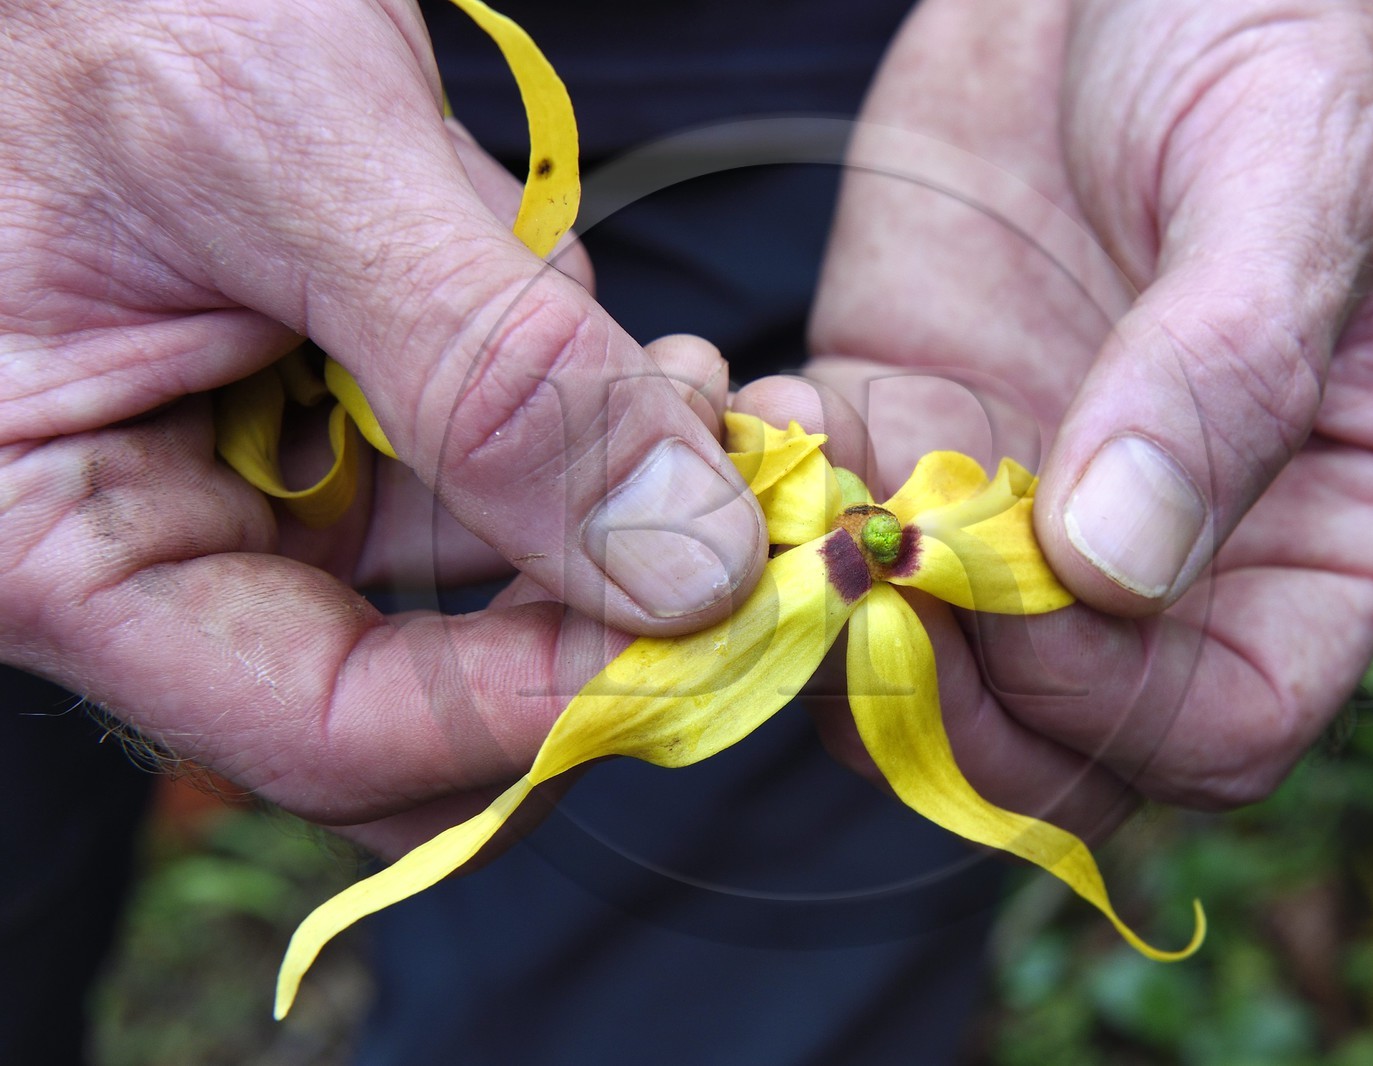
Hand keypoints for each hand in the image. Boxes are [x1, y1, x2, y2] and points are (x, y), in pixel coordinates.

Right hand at [0, 0, 763, 854]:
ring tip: (680, 373)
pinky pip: (495, 454)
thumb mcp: (287, 151)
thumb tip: (683, 570)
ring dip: (606, 481)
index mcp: (66, 543)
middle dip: (591, 597)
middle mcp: (164, 539)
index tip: (715, 631)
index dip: (537, 704)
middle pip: (423, 680)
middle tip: (735, 503)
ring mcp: (261, 474)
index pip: (329, 725)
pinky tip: (593, 314)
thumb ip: (487, 370)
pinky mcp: (338, 405)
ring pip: (487, 561)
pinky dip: (571, 398)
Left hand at [800, 0, 1372, 819]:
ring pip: (934, 669)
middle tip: (868, 589)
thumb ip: (1229, 365)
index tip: (1009, 601)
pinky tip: (774, 421)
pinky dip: (789, 521)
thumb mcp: (1296, 166)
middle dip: (955, 700)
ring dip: (850, 630)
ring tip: (810, 508)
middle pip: (1066, 737)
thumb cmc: (1272, 24)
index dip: (1112, 706)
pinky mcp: (920, 421)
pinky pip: (843, 537)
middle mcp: (1184, 544)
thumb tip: (1123, 559)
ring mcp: (1038, 493)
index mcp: (1333, 521)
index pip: (1227, 716)